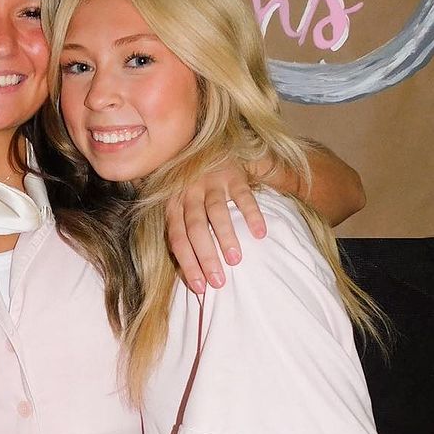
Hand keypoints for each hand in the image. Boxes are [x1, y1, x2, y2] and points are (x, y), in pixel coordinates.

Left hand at [166, 160, 266, 293]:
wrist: (204, 146)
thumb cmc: (191, 189)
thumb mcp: (179, 206)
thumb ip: (182, 232)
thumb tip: (187, 271)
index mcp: (173, 204)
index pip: (177, 237)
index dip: (187, 262)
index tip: (200, 286)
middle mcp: (189, 192)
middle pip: (195, 228)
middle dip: (206, 256)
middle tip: (218, 281)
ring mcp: (211, 182)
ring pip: (216, 212)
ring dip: (225, 237)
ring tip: (235, 260)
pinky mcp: (233, 174)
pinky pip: (243, 195)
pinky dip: (251, 214)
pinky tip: (260, 234)